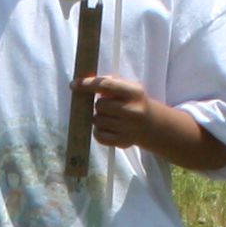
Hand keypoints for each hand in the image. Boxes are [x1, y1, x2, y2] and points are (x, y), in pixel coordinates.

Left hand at [77, 73, 192, 158]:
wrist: (151, 125)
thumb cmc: (133, 102)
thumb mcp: (128, 88)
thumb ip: (109, 84)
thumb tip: (81, 84)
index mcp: (134, 92)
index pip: (106, 85)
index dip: (87, 84)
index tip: (73, 85)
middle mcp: (133, 111)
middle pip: (99, 105)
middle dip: (99, 105)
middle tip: (109, 107)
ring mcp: (128, 128)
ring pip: (97, 120)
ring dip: (99, 118)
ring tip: (112, 118)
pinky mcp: (122, 142)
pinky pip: (98, 135)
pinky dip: (99, 131)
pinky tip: (109, 128)